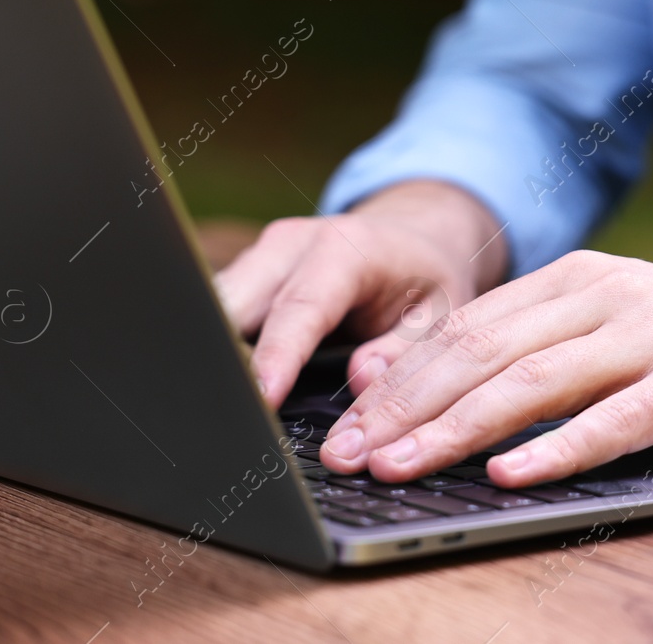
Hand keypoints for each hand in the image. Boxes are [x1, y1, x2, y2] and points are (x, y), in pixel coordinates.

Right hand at [214, 179, 507, 406]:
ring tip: (219, 408)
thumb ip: (404, 350)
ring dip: (213, 353)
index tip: (261, 399)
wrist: (412, 235)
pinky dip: (217, 348)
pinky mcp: (248, 271)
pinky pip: (220, 311)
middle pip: (237, 303)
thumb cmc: (426, 277)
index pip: (300, 308)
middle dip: (224, 357)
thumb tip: (362, 382)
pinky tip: (222, 389)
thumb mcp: (439, 312)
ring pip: (214, 306)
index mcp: (345, 250)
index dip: (277, 356)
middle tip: (228, 417)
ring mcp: (263, 255)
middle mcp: (293, 244)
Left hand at [316, 251, 652, 486]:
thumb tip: (438, 390)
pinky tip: (511, 474)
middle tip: (350, 454)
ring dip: (460, 428)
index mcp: (577, 279)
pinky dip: (558, 448)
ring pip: (535, 381)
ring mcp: (650, 334)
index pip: (468, 328)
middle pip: (485, 351)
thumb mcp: (616, 329)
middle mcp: (606, 295)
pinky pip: (614, 418)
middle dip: (407, 406)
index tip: (345, 426)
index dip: (400, 379)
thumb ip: (538, 348)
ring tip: (403, 466)